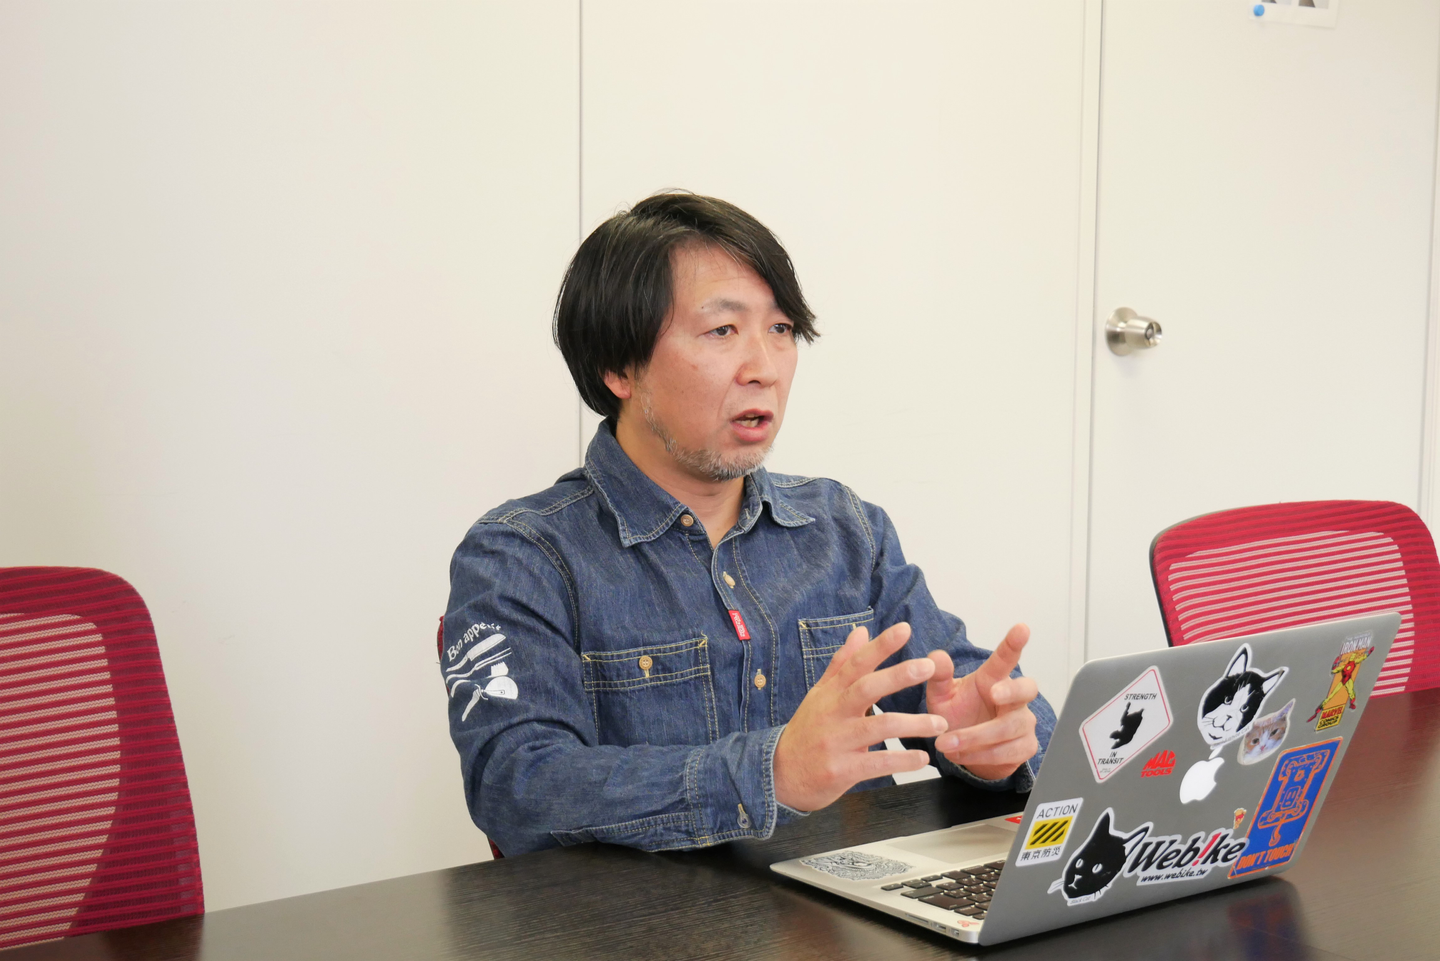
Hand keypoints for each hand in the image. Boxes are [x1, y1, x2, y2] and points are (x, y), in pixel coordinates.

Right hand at [774, 622, 947, 811]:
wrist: (780, 775)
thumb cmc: (807, 732)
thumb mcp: (820, 695)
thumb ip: (842, 664)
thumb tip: (861, 631)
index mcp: (831, 693)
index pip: (856, 663)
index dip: (880, 646)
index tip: (905, 629)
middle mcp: (833, 713)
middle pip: (867, 687)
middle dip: (899, 675)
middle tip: (929, 666)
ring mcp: (837, 742)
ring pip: (879, 726)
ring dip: (913, 723)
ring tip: (941, 723)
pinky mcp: (841, 770)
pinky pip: (877, 763)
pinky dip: (902, 760)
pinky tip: (922, 757)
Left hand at [925, 623, 1039, 781]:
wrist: (966, 750)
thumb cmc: (958, 715)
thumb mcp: (942, 696)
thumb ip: (938, 676)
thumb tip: (935, 656)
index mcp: (993, 679)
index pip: (1006, 658)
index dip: (1014, 643)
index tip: (1022, 628)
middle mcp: (1013, 699)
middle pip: (1026, 689)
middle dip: (1011, 691)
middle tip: (994, 693)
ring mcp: (1022, 723)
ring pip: (1009, 727)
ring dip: (976, 737)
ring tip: (947, 742)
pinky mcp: (1024, 747)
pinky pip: (1007, 752)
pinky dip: (980, 755)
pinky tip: (960, 754)